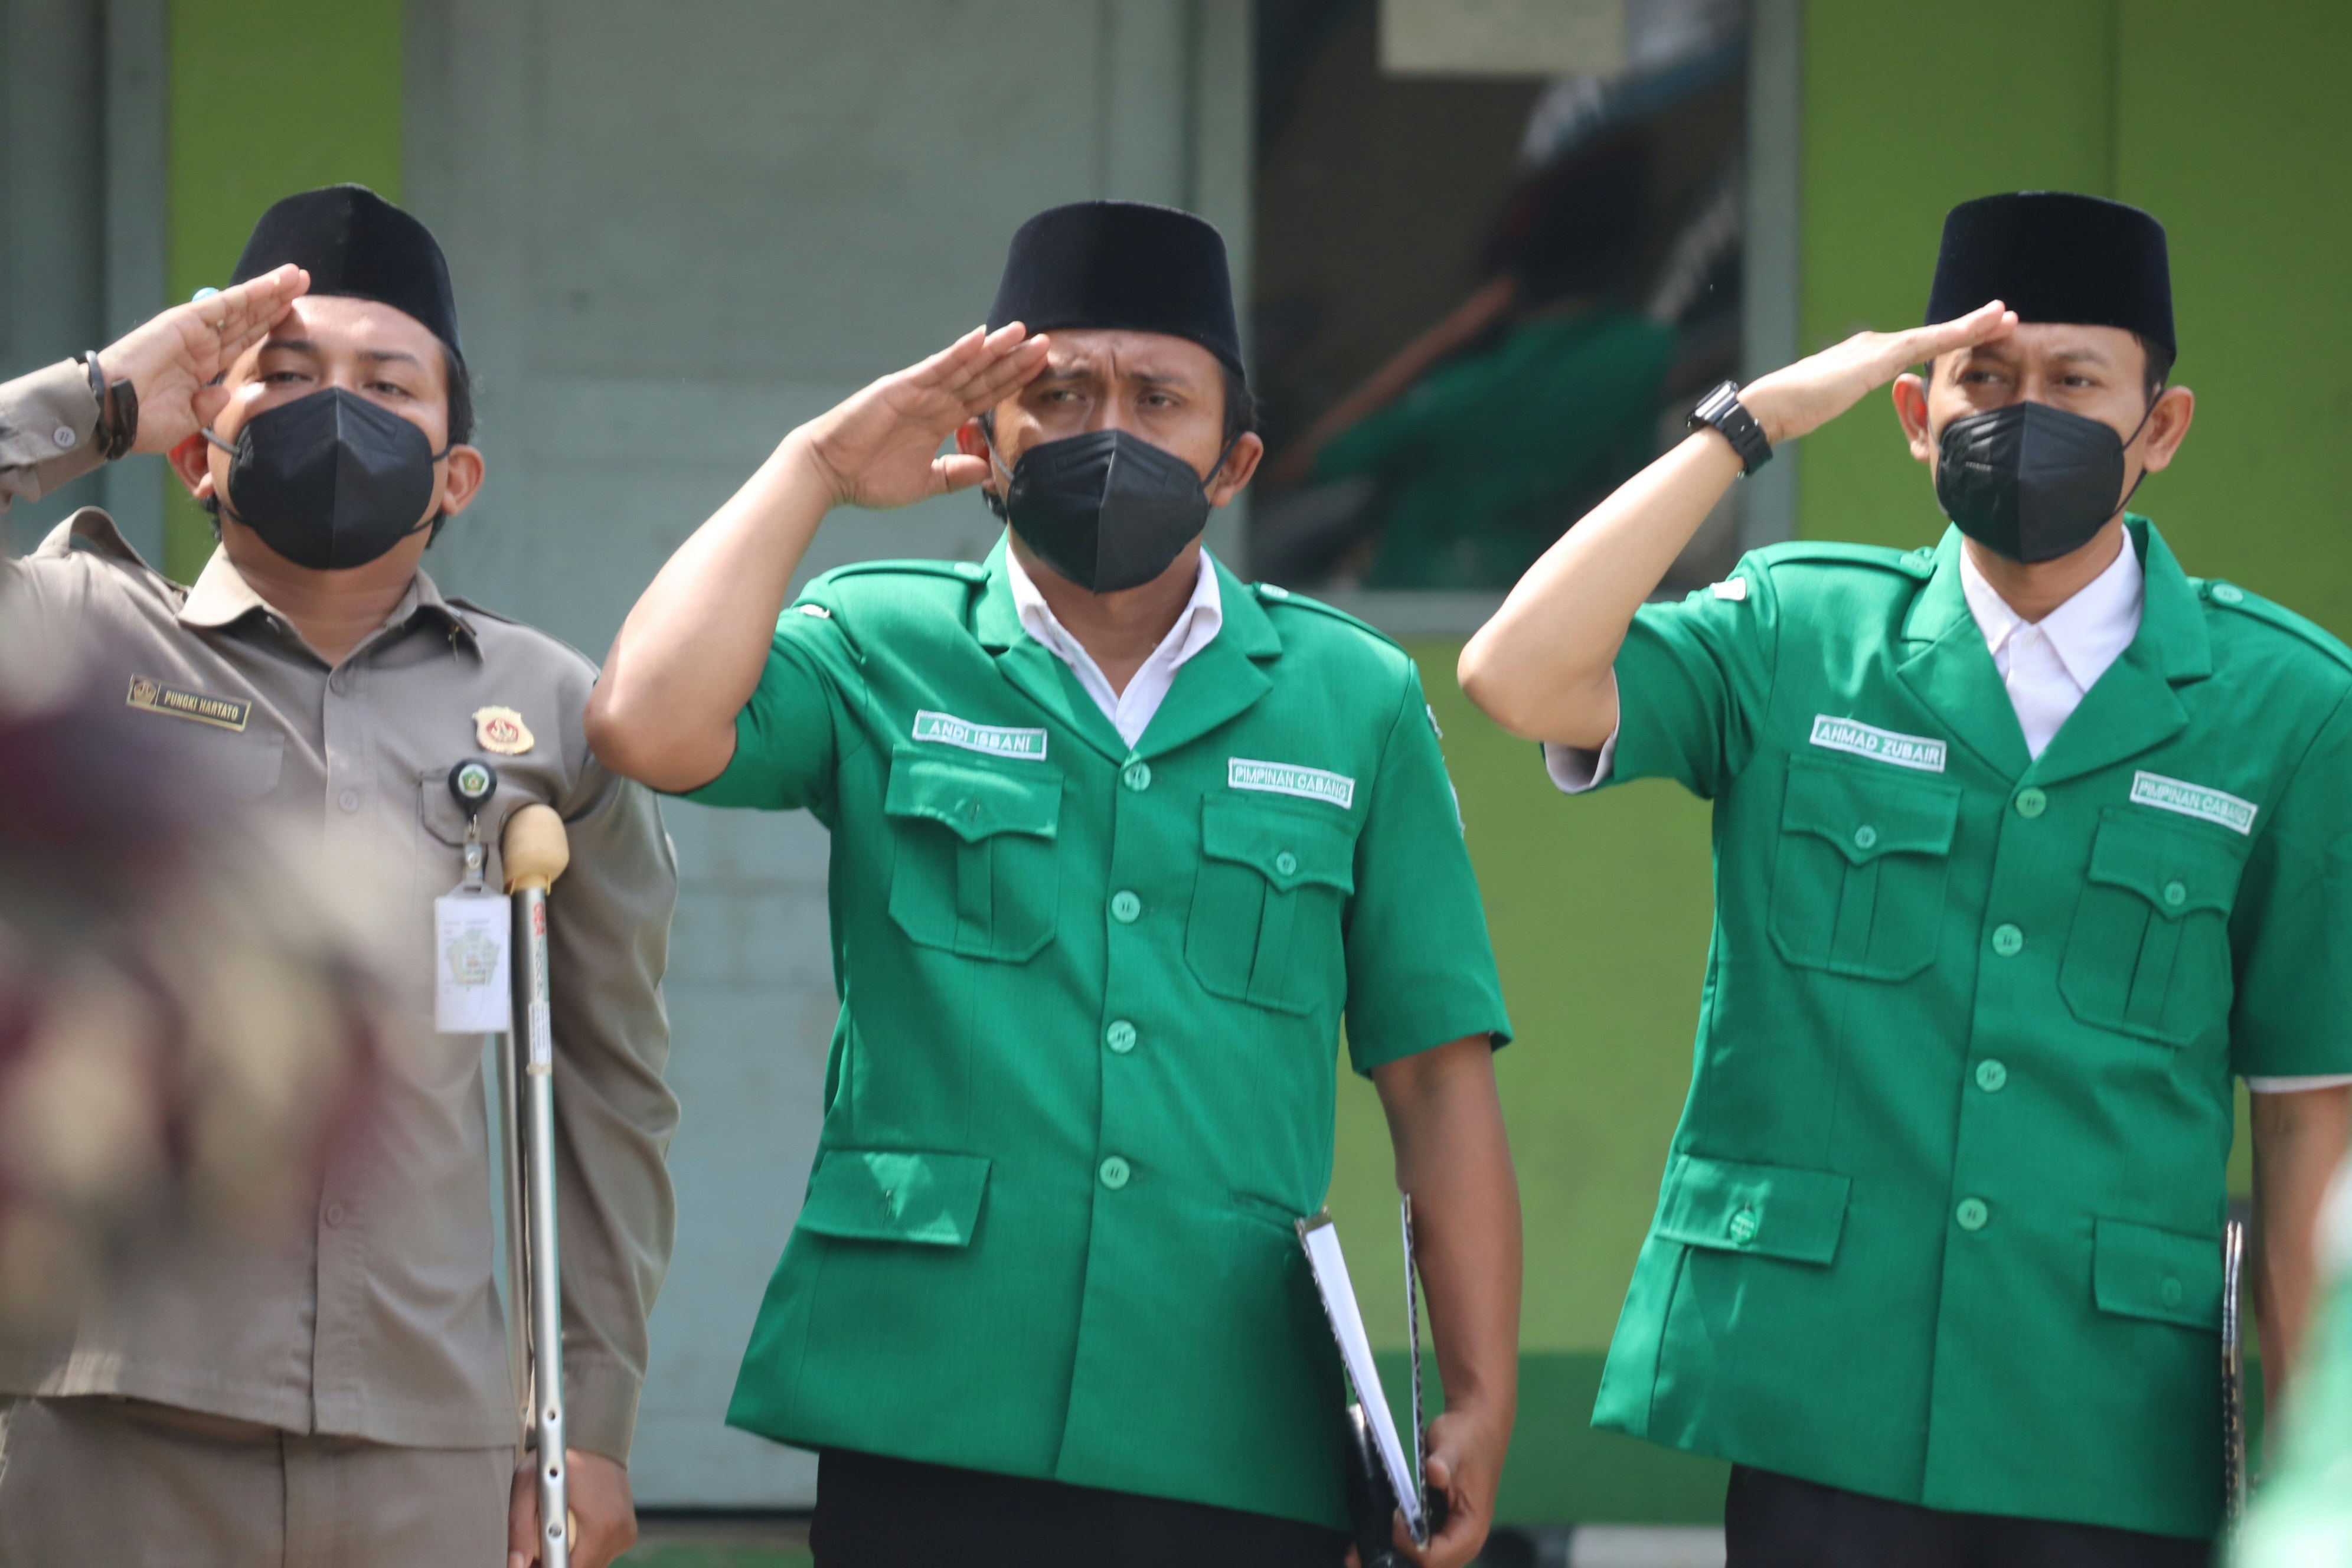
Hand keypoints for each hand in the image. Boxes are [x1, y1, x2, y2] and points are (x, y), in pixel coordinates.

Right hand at [97, 264, 309, 454]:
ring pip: (242, 306)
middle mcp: (200, 345)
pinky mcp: (184, 321)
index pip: (243, 341)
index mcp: (201, 368)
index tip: (294, 314)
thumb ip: (208, 406)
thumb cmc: (142, 422)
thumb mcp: (187, 420)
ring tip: (298, 276)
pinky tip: (276, 283)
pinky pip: (226, 303)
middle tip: (304, 283)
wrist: (112, 413)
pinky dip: (252, 292)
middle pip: (247, 318)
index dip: (268, 326)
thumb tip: (225, 393)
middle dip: (276, 301)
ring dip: (271, 290)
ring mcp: (193, 331)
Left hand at [508, 1449, 635, 1567]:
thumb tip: (515, 1566)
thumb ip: (519, 1530)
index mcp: (601, 1526)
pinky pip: (601, 1555)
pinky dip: (584, 1551)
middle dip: (556, 1565)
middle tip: (537, 1551)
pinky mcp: (628, 1532)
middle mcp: (620, 1533)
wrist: (594, 1438)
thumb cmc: (558, 1459)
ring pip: (592, 1565)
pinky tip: (572, 1532)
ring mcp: (626, 1533)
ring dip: (570, 1560)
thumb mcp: (527, 1487)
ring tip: (553, 1538)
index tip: (533, 1561)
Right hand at [795, 323, 1050, 509]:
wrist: (829, 474)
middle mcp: (933, 400)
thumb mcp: (924, 482)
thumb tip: (987, 472)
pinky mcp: (902, 387)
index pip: (984, 397)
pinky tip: (982, 338)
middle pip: (982, 376)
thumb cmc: (867, 478)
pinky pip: (936, 367)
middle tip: (1046, 343)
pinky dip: (959, 352)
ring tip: (1023, 332)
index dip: (1012, 383)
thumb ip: (955, 474)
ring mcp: (919, 390)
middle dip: (1014, 361)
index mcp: (939, 420)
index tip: (1041, 370)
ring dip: (994, 349)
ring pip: (965, 366)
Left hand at [1345, 1404, 1508, 1567]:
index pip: (1434, 1557)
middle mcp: (1462, 1542)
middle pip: (1425, 1567)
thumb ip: (1444, 1462)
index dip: (1408, 1544)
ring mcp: (1450, 1538)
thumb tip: (1434, 1472)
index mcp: (1470, 1530)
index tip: (1395, 1517)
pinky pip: (1417, 1547)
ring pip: (1419, 1562)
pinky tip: (1368, 1542)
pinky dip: (1395, 1546)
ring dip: (1391, 1557)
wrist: (1475, 1427)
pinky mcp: (1438, 1529)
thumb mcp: (1454, 1446)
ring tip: (1355, 1555)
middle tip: (1356, 1555)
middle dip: (1393, 1561)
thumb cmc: (1468, 1438)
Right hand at [1737, 299, 2015, 446]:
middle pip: (1932, 335)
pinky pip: (1927, 343)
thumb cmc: (1790, 411)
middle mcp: (1874, 344)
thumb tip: (1841, 397)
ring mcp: (1876, 348)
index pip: (1916, 346)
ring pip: (1935, 334)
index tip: (1978, 336)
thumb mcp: (1827, 401)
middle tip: (2005, 317)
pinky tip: (1980, 328)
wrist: (1768, 407)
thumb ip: (1842, 393)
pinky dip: (1957, 333)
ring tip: (2006, 317)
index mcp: (1865, 356)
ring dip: (1973, 325)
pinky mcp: (1878, 358)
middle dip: (1971, 325)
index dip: (1950, 340)